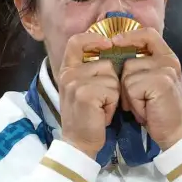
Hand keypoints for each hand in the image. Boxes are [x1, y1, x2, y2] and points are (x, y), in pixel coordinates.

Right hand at [55, 33, 120, 157]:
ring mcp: (75, 83)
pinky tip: (103, 114)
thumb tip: (109, 52)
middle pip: (105, 63)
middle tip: (101, 100)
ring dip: (114, 94)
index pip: (76, 41)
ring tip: (102, 107)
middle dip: (111, 82)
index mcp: (67, 70)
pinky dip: (113, 104)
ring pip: (112, 77)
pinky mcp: (86, 94)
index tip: (107, 43)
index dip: (93, 38)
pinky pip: (113, 90)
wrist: (79, 144)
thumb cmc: (86, 117)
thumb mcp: (82, 89)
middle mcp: (69, 74)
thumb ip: (89, 70)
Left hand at [113, 28, 181, 149]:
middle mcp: (169, 60)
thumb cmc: (157, 110)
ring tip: (144, 105)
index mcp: (168, 57)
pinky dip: (133, 102)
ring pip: (128, 74)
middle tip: (140, 99)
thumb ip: (141, 65)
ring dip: (129, 95)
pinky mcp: (160, 82)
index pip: (148, 34)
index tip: (115, 41)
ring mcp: (166, 70)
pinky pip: (131, 86)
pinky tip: (145, 109)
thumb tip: (116, 49)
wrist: (173, 133)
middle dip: (126, 83)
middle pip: (130, 60)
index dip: (130, 35)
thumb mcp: (151, 82)